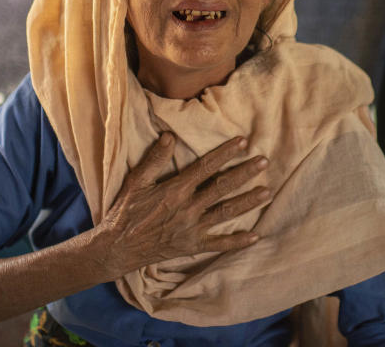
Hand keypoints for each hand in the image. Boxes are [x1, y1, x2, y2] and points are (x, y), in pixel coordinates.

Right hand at [99, 132, 270, 274]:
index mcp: (175, 190)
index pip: (206, 167)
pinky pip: (219, 244)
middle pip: (222, 188)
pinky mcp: (192, 246)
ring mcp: (192, 229)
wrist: (118, 247)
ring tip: (267, 192)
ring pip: (226, 213)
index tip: (243, 142)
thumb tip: (170, 136)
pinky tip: (255, 236)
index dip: (225, 153)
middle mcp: (188, 208)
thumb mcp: (136, 182)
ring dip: (248, 202)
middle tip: (264, 162)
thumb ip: (154, 159)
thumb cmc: (125, 212)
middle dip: (245, 173)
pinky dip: (237, 241)